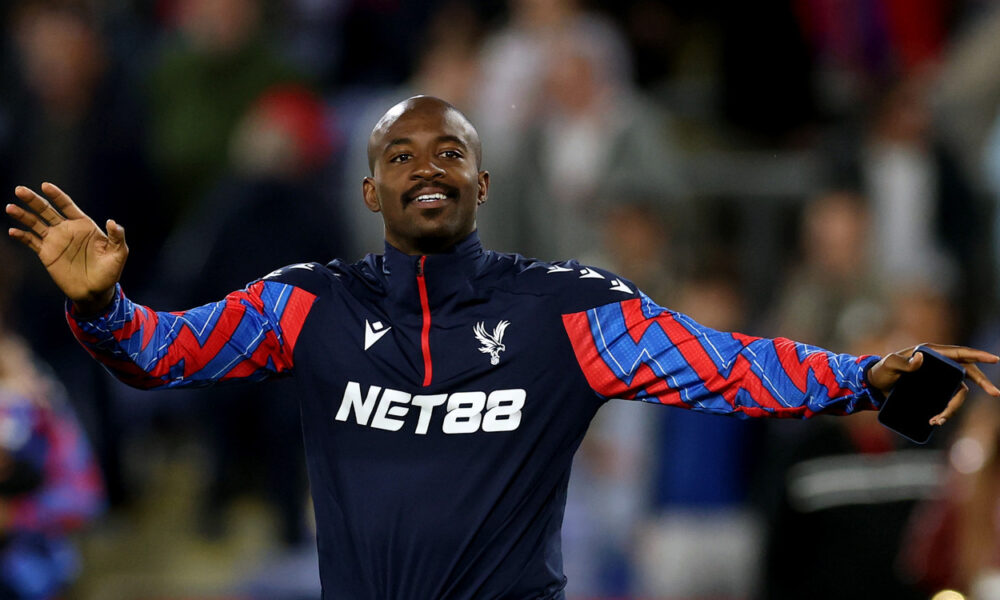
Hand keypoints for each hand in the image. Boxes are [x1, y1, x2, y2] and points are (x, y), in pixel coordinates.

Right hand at [6, 183, 126, 313]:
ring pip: (35, 223)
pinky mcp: (47, 254)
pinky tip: (13, 231)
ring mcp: (55, 240)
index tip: (45, 186)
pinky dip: (22, 236)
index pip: (67, 205)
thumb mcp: (119, 253)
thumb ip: (116, 236)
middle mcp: (67, 229)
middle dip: (33, 200)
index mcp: (83, 224)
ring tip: (10, 207)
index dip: (56, 195)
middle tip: (19, 190)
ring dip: (23, 215)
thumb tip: (112, 222)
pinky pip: (31, 242)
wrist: (96, 291)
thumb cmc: (110, 271)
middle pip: (47, 210)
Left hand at [867, 344, 999, 425]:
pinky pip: (947, 400)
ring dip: (953, 408)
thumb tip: (920, 359)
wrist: (873, 385)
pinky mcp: (933, 390)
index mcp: (931, 353)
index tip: (995, 359)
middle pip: (967, 372)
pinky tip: (935, 421)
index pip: (960, 353)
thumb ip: (902, 363)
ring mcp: (936, 378)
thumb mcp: (889, 365)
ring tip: (937, 421)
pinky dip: (945, 412)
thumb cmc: (881, 371)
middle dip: (982, 382)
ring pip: (957, 392)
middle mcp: (938, 364)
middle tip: (995, 393)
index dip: (978, 355)